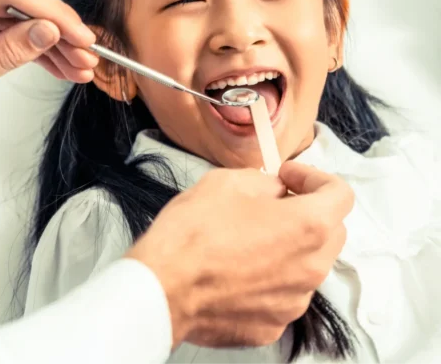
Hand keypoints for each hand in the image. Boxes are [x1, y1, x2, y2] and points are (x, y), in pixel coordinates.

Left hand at [0, 0, 97, 155]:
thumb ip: (7, 54)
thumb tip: (47, 32)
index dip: (56, 17)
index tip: (82, 38)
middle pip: (18, 2)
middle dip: (55, 33)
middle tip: (85, 58)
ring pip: (12, 16)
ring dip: (43, 42)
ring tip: (75, 67)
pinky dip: (21, 45)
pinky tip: (50, 62)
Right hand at [125, 163, 353, 348]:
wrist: (162, 288)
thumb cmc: (192, 233)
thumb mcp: (225, 182)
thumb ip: (264, 183)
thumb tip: (275, 191)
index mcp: (308, 226)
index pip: (340, 195)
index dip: (314, 178)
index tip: (287, 178)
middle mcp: (312, 268)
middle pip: (331, 233)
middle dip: (307, 214)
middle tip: (270, 206)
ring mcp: (294, 302)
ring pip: (307, 267)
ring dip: (289, 249)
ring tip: (247, 242)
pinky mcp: (272, 326)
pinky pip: (282, 296)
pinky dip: (269, 281)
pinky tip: (235, 273)